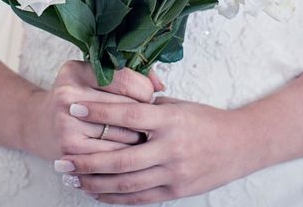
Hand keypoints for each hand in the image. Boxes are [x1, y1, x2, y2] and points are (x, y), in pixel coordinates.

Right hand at [28, 60, 163, 160]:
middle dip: (143, 118)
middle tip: (147, 120)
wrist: (41, 125)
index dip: (145, 91)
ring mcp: (66, 124)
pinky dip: (125, 156)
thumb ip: (130, 74)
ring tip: (138, 136)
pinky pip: (112, 156)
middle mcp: (67, 96)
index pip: (126, 80)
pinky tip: (127, 153)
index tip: (147, 98)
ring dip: (138, 139)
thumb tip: (161, 86)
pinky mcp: (69, 150)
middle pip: (126, 110)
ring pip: (123, 135)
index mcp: (76, 71)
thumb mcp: (94, 76)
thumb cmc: (77, 98)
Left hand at [56, 97, 264, 204]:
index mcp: (170, 121)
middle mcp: (170, 148)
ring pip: (126, 184)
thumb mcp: (178, 106)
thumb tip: (115, 104)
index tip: (73, 108)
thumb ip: (147, 109)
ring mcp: (173, 174)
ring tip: (72, 179)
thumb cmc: (206, 120)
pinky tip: (96, 193)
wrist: (241, 145)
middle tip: (61, 159)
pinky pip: (139, 199)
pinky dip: (114, 198)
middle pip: (120, 159)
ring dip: (95, 183)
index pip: (127, 116)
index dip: (98, 113)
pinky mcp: (175, 192)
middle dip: (86, 161)